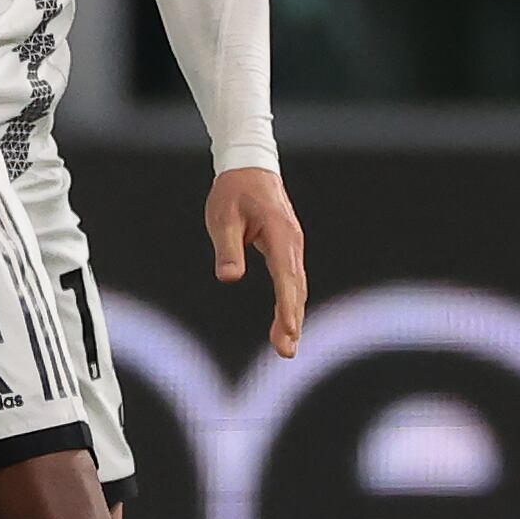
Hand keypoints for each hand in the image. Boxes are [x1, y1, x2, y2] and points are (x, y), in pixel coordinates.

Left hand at [206, 165, 307, 359]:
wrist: (250, 167)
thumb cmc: (234, 191)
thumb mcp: (223, 217)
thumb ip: (227, 248)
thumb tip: (229, 277)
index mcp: (279, 234)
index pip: (285, 276)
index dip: (287, 305)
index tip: (289, 329)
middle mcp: (292, 242)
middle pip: (295, 287)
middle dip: (292, 320)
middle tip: (286, 351)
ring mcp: (293, 246)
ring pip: (296, 286)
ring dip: (293, 316)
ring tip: (286, 347)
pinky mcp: (288, 249)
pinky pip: (292, 280)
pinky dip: (290, 303)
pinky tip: (284, 323)